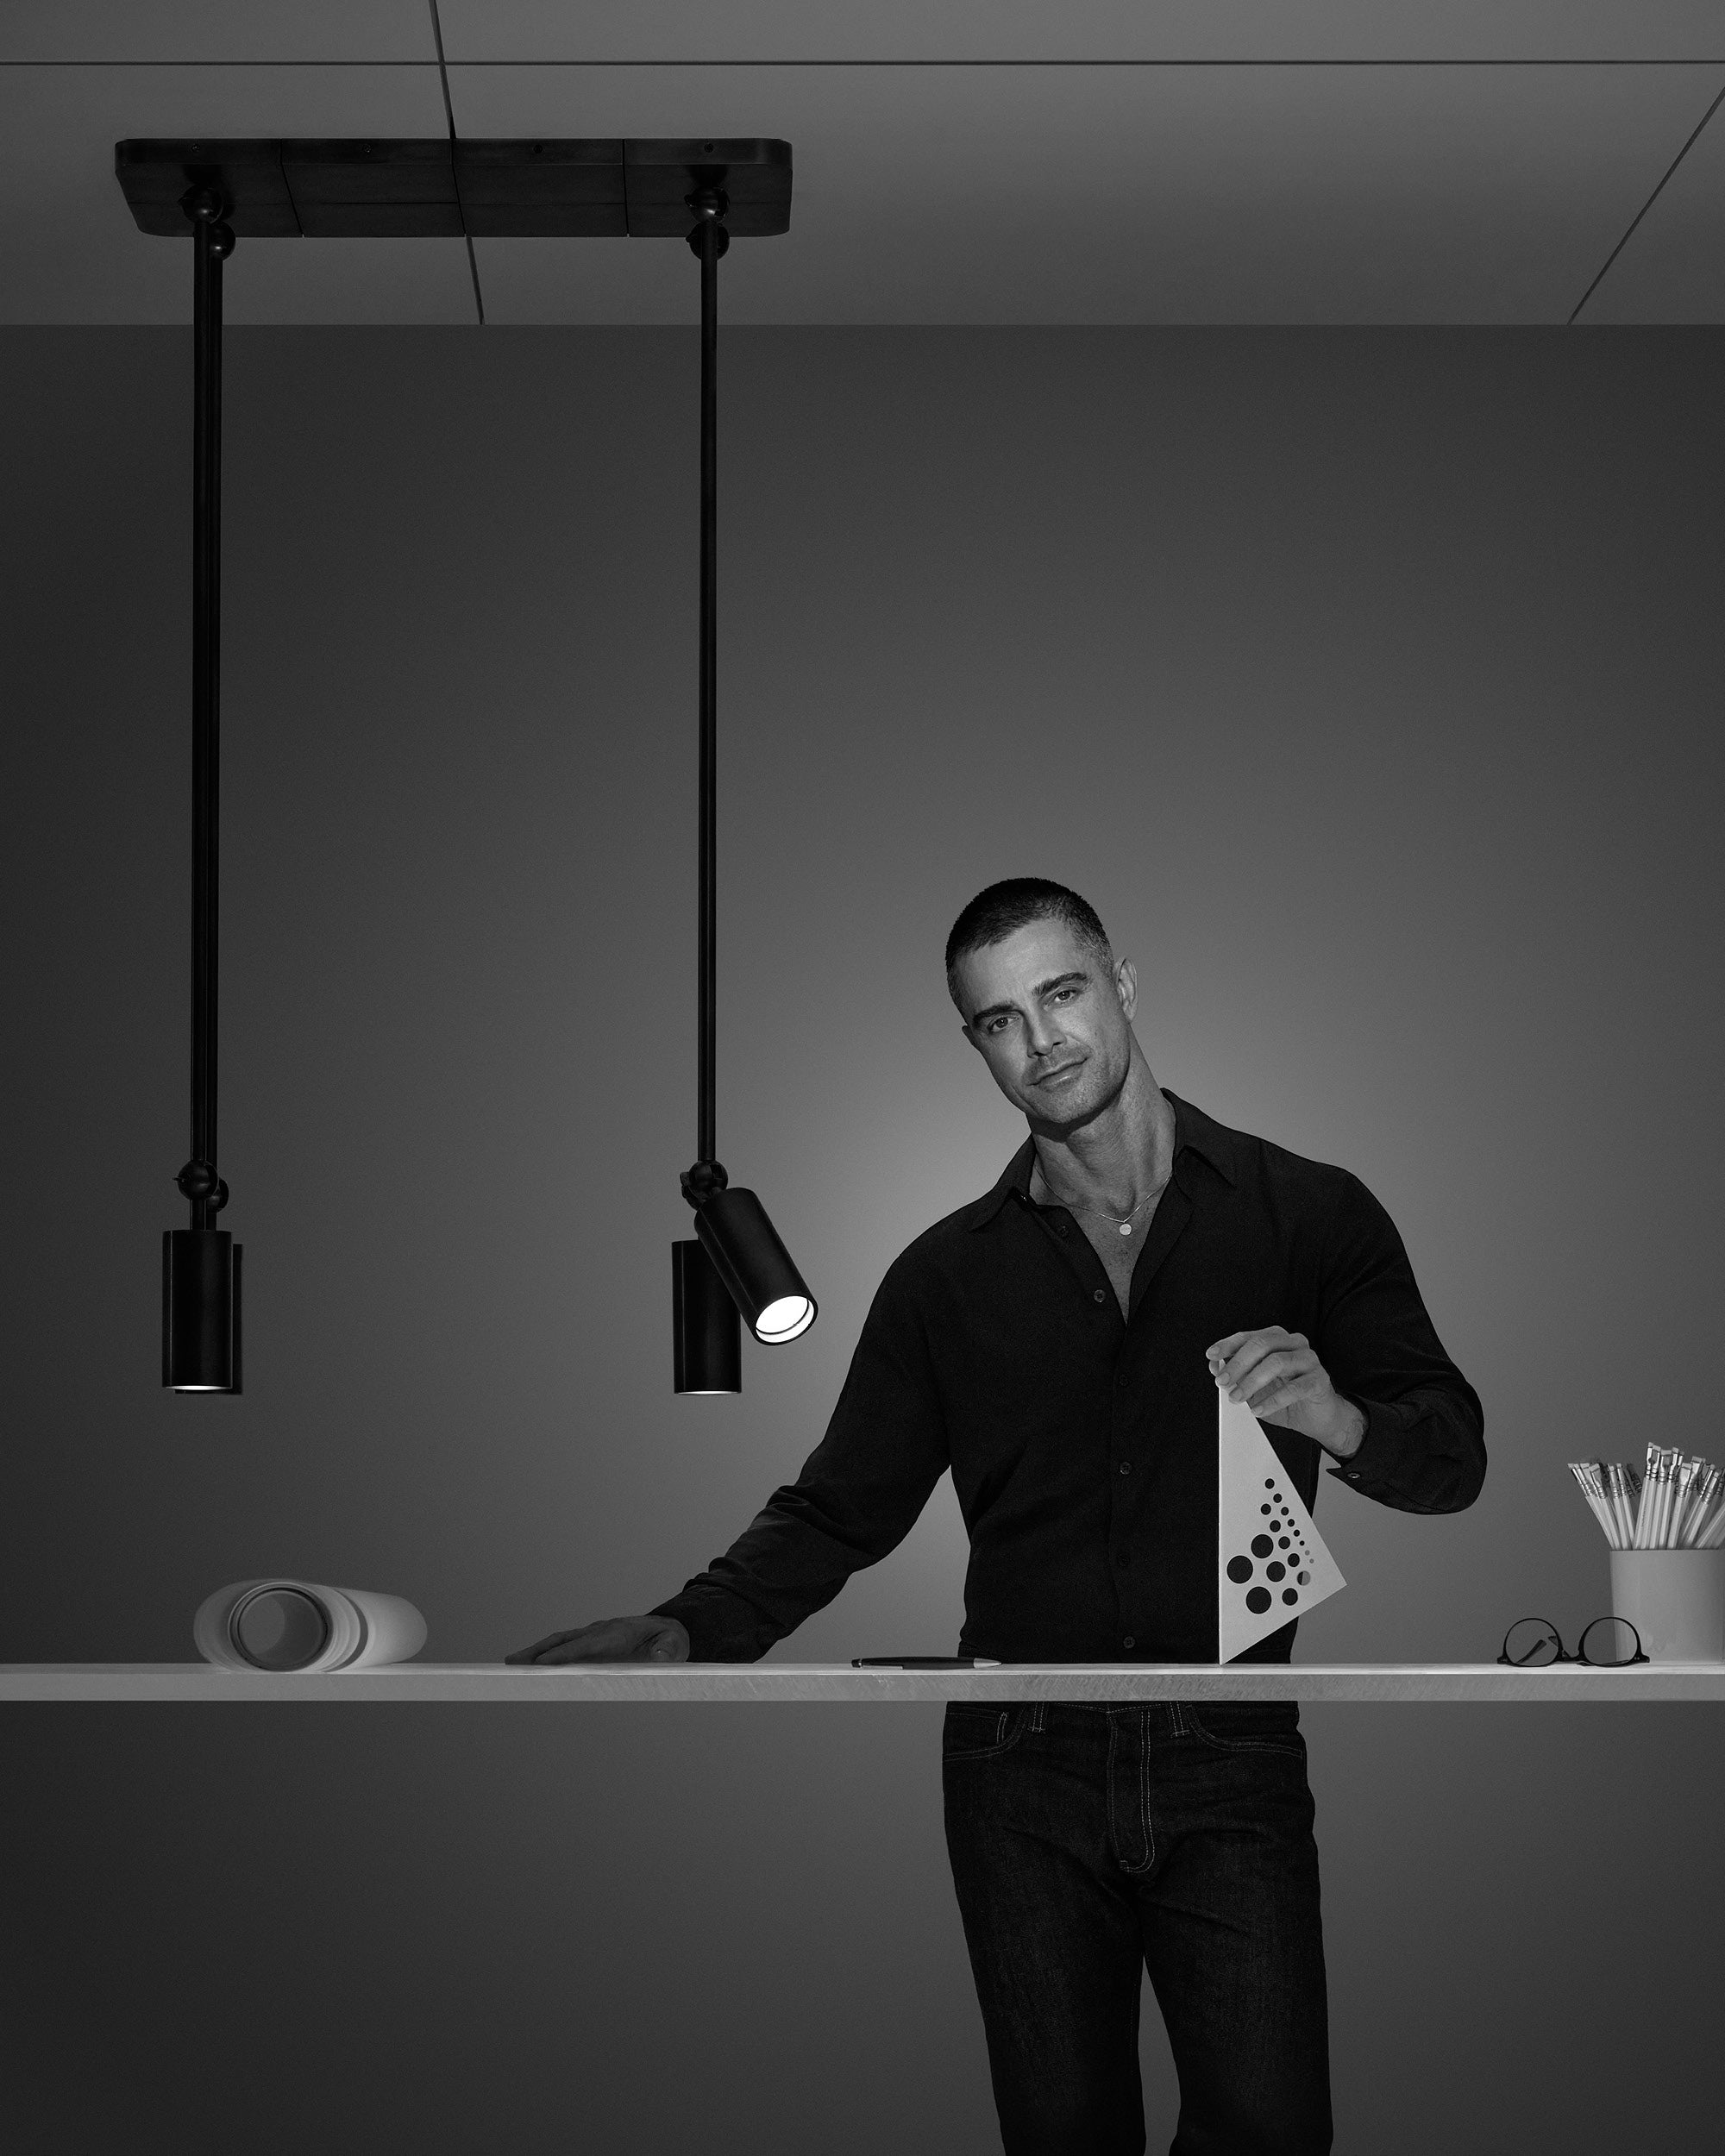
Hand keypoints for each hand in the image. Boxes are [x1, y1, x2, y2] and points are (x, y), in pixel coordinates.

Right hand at [504, 1615, 690, 1664]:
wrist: (671, 1628)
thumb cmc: (670, 1641)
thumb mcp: (673, 1648)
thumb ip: (667, 1653)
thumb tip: (661, 1657)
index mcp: (617, 1634)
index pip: (584, 1646)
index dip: (563, 1655)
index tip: (541, 1664)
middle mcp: (601, 1631)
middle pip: (564, 1641)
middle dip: (538, 1651)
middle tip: (512, 1661)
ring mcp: (595, 1634)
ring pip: (561, 1642)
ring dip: (537, 1651)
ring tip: (513, 1662)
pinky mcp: (594, 1641)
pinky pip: (567, 1646)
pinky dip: (548, 1652)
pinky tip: (534, 1663)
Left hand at [1205, 1327, 1365, 1459]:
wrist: (1317, 1418)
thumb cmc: (1286, 1398)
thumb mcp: (1255, 1386)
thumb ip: (1237, 1374)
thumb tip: (1216, 1367)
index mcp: (1278, 1340)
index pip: (1249, 1337)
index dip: (1228, 1345)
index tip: (1212, 1356)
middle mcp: (1294, 1344)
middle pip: (1262, 1344)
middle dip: (1238, 1364)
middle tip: (1222, 1382)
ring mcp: (1309, 1360)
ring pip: (1276, 1362)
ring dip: (1251, 1382)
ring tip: (1238, 1398)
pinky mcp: (1319, 1380)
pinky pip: (1293, 1388)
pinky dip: (1272, 1400)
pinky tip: (1258, 1409)